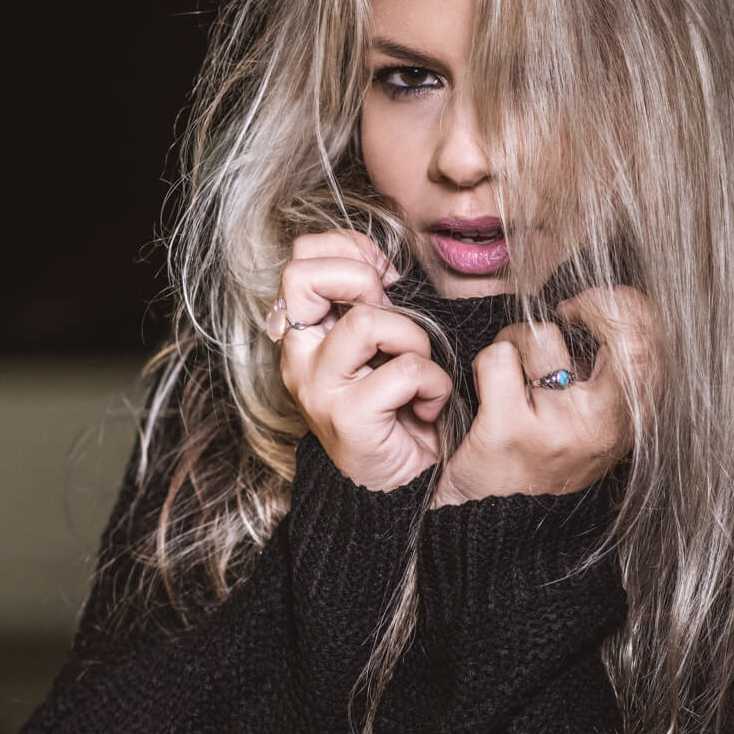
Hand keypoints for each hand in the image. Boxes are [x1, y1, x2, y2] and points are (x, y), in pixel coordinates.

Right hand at [266, 230, 453, 492]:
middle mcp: (299, 357)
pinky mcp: (347, 418)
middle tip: (390, 311)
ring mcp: (318, 388)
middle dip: (361, 279)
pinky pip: (404, 371)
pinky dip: (433, 383)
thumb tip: (381, 264)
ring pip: (364, 321)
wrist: (401, 483)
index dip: (347, 250)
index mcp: (304, 332)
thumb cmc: (397, 405)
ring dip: (412, 338)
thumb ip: (370, 300)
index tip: (384, 277)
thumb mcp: (381, 340)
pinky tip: (429, 404)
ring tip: (419, 368)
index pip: (300, 258)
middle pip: (303, 277)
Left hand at [430, 286, 658, 508]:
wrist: (496, 537)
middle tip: (566, 314)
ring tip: (515, 377)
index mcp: (628, 421)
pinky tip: (489, 391)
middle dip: (589, 306)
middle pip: (617, 333)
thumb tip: (608, 307)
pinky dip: (486, 365)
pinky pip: (498, 358)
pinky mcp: (511, 430)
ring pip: (540, 336)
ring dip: (518, 342)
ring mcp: (558, 426)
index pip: (649, 341)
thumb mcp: (593, 428)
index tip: (592, 305)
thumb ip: (607, 376)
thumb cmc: (540, 468)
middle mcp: (603, 425)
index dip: (623, 305)